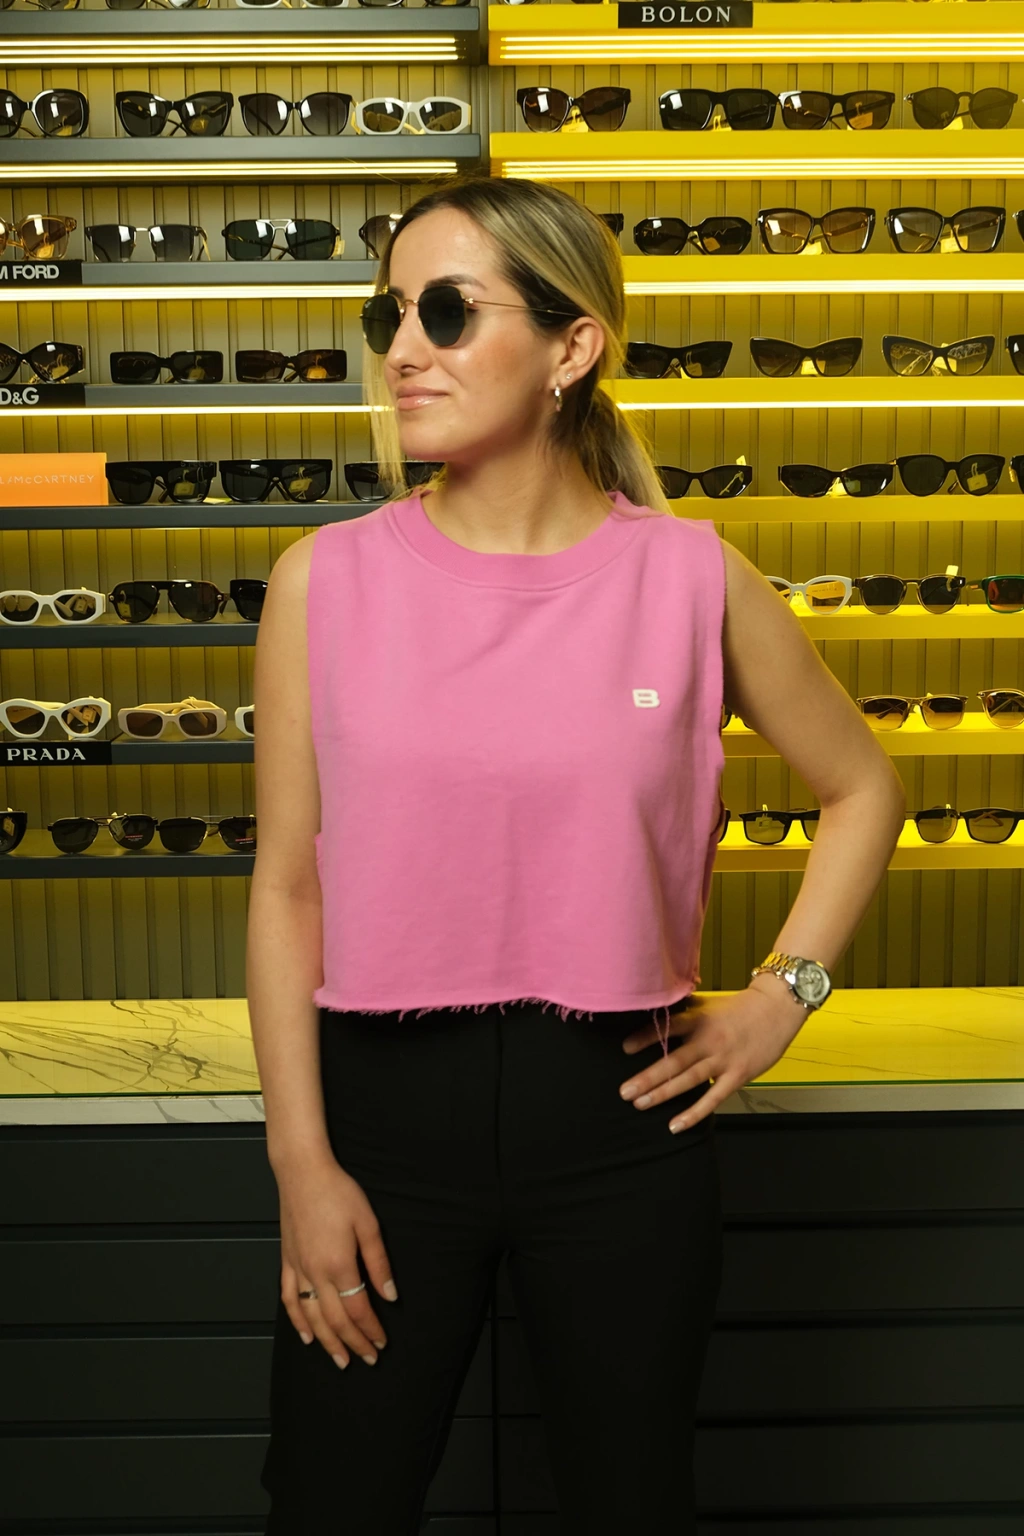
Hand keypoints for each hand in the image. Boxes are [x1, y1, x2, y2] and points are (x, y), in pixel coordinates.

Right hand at [276, 1155, 397, 1369]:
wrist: (302, 1172)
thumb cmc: (338, 1192)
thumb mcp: (368, 1223)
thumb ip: (379, 1263)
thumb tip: (390, 1296)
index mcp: (338, 1265)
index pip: (358, 1309)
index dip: (371, 1329)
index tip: (382, 1343)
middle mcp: (315, 1273)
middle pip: (335, 1320)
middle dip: (353, 1343)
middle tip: (368, 1359)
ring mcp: (297, 1269)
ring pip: (311, 1317)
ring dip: (327, 1342)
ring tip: (340, 1360)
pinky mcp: (286, 1262)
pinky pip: (289, 1300)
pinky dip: (297, 1322)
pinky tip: (306, 1336)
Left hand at [618, 980, 810, 1131]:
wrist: (778, 1008)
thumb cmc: (741, 1005)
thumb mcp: (708, 1002)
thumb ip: (684, 1010)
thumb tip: (655, 1012)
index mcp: (699, 1018)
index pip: (668, 1027)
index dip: (646, 1037)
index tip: (624, 1048)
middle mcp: (708, 1040)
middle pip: (674, 1061)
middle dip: (647, 1077)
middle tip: (625, 1091)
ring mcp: (723, 1060)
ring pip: (689, 1080)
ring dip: (663, 1094)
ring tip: (640, 1104)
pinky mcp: (737, 1076)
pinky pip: (712, 1099)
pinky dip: (694, 1113)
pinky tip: (675, 1125)